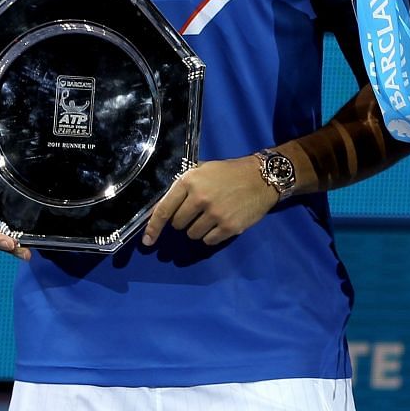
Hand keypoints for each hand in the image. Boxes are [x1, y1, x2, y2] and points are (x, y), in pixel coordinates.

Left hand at [144, 157, 276, 245]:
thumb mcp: (203, 169)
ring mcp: (215, 214)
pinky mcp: (229, 227)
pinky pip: (209, 241)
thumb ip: (183, 186)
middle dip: (184, 220)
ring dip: (198, 229)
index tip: (148, 241)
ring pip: (193, 234)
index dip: (153, 227)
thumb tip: (162, 205)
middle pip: (178, 224)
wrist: (262, 178)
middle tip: (198, 211)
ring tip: (212, 215)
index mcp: (190, 181)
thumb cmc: (229, 173)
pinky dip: (212, 235)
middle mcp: (200, 198)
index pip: (165, 209)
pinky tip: (221, 223)